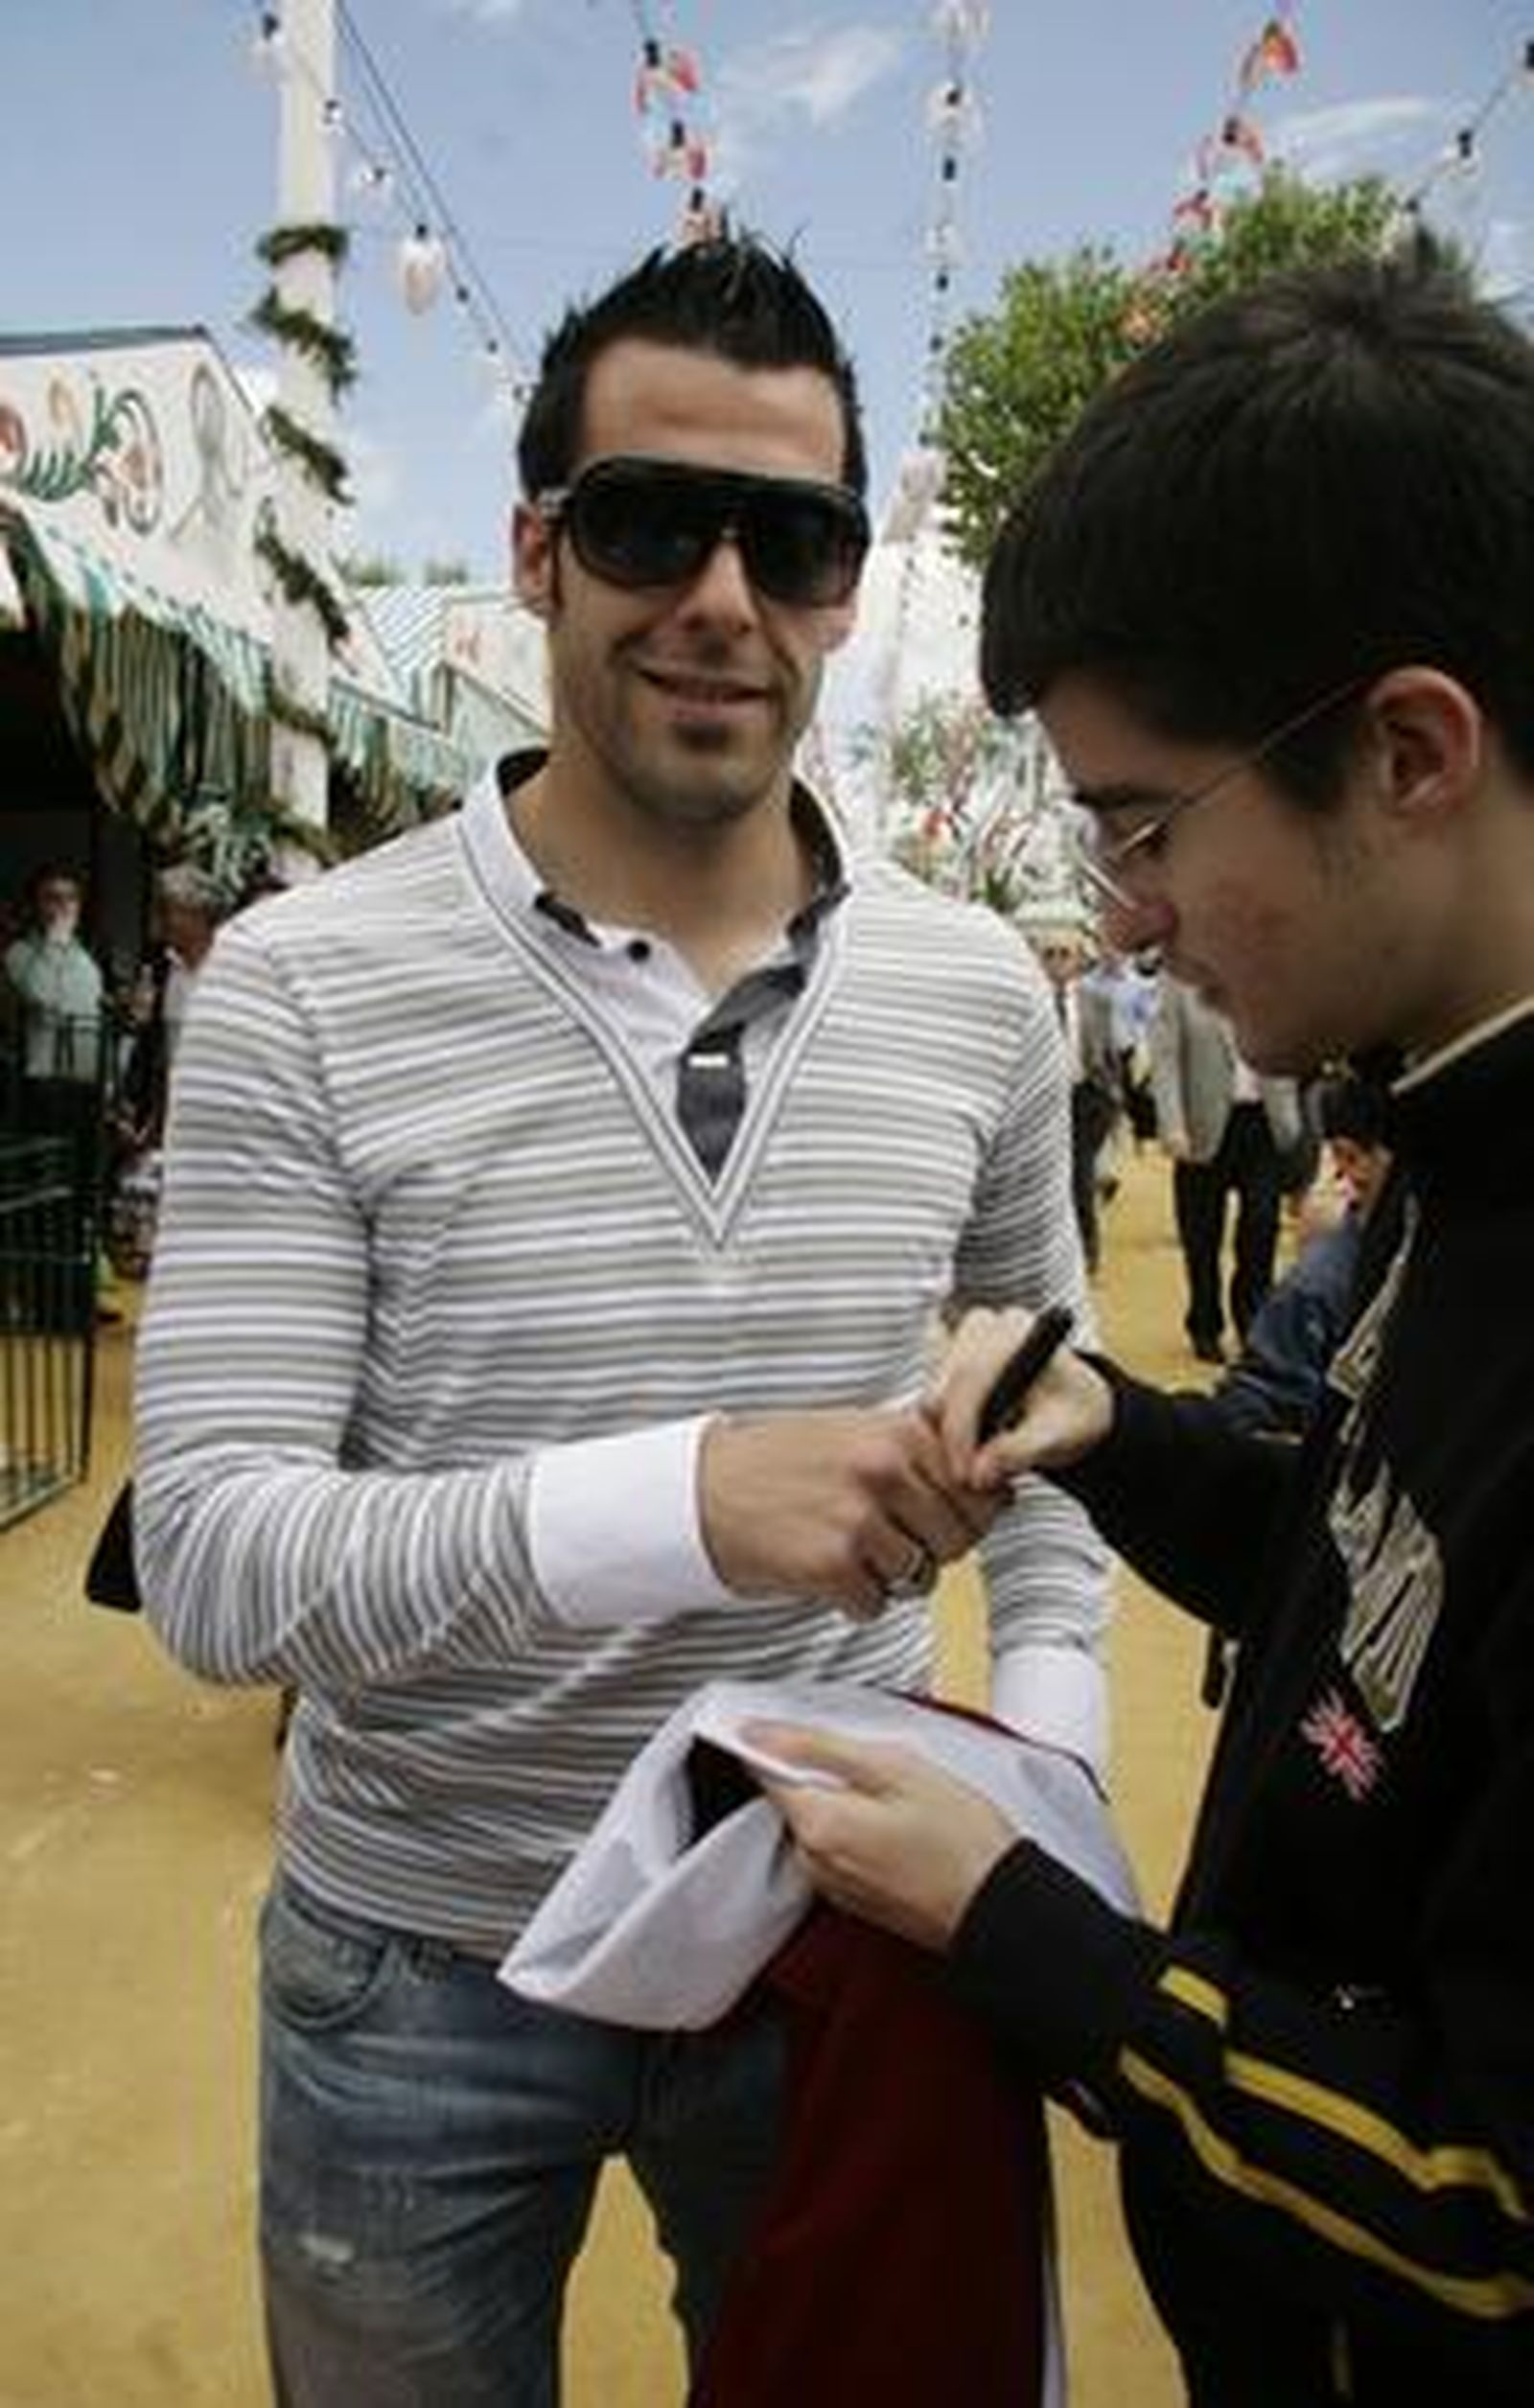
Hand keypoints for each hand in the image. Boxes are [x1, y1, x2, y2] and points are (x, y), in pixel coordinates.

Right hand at [699, 1407, 999, 1619]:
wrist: (701, 1490)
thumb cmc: (778, 1462)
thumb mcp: (856, 1432)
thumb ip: (922, 1450)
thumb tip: (997, 1482)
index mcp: (900, 1433)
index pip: (982, 1489)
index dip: (964, 1511)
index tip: (936, 1513)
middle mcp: (886, 1471)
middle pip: (958, 1539)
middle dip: (929, 1548)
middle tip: (882, 1536)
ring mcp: (860, 1519)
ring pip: (921, 1577)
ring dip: (889, 1575)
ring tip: (846, 1548)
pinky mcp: (832, 1566)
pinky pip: (876, 1605)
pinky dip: (853, 1600)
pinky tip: (824, 1571)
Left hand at [745, 1721, 1017, 1950]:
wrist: (998, 1906)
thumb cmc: (961, 1840)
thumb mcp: (895, 1768)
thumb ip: (820, 1747)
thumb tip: (760, 1734)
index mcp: (818, 1826)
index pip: (766, 1769)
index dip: (786, 1742)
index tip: (815, 1732)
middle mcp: (814, 1863)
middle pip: (795, 1796)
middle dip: (828, 1774)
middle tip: (883, 1768)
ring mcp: (833, 1885)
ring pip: (820, 1821)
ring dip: (848, 1803)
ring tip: (901, 1801)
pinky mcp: (854, 1897)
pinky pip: (840, 1849)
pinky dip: (862, 1831)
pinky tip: (903, 1829)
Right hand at [927, 1305, 1114, 1489]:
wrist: (1073, 1407)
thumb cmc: (1073, 1414)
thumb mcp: (1058, 1436)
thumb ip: (1018, 1452)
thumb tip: (978, 1474)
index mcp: (1016, 1331)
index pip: (970, 1377)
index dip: (962, 1430)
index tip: (966, 1473)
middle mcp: (984, 1326)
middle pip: (942, 1387)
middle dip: (952, 1440)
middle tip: (969, 1479)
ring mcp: (960, 1340)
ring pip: (931, 1398)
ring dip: (947, 1437)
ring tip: (979, 1462)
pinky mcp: (946, 1359)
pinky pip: (930, 1403)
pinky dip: (944, 1430)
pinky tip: (972, 1444)